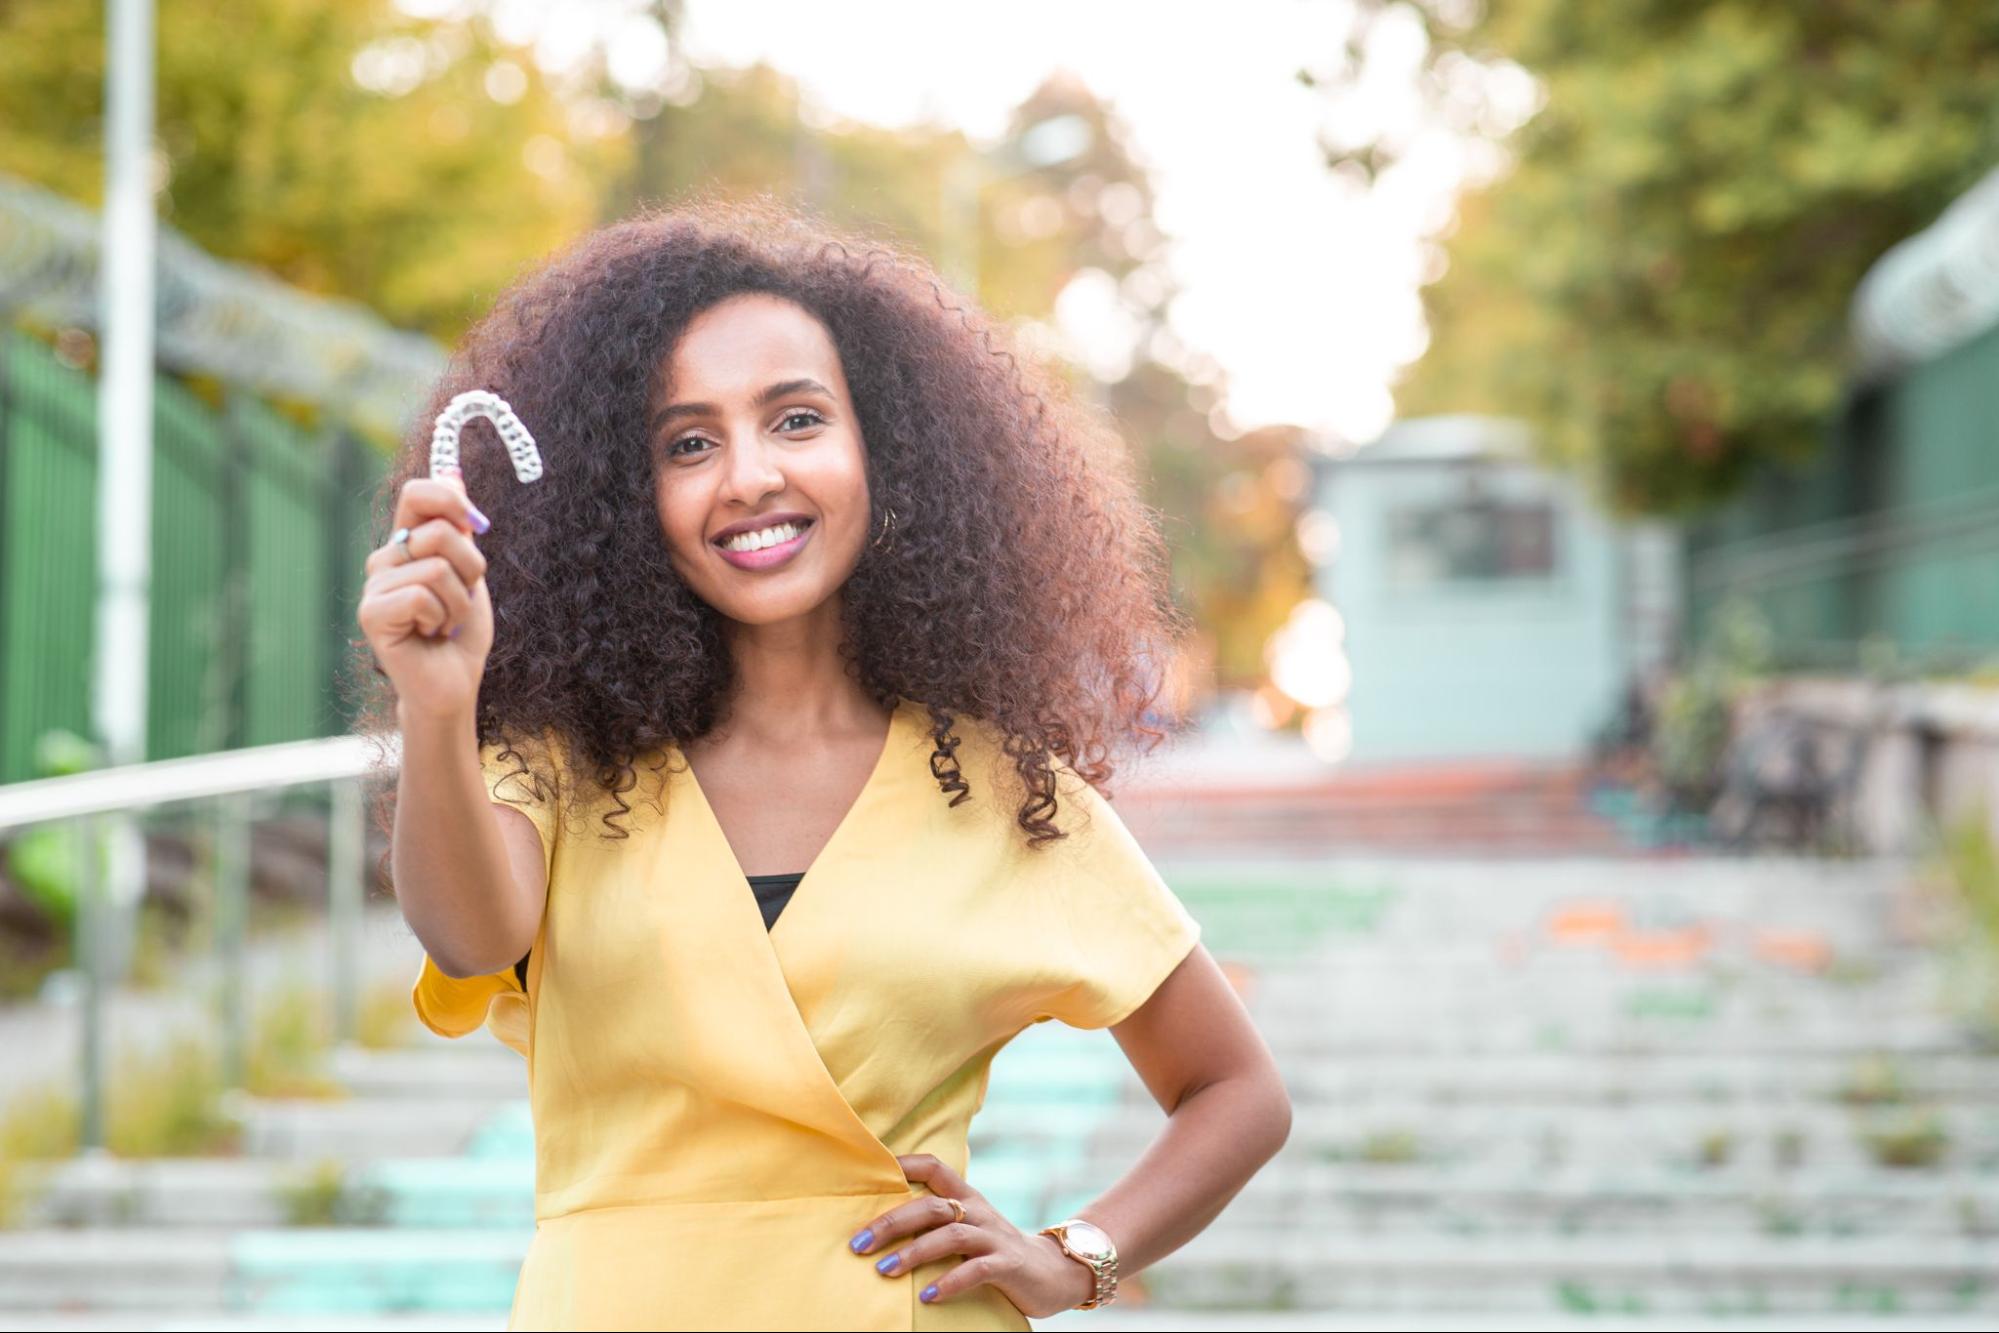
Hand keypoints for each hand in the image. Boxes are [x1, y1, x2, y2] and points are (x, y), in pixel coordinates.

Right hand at [356, 472, 493, 718]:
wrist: (453, 684)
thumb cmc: (461, 631)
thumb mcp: (469, 571)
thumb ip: (459, 525)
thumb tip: (452, 472)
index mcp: (406, 542)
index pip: (419, 492)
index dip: (453, 501)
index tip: (476, 527)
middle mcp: (384, 558)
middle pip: (440, 531)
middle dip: (471, 568)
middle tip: (461, 598)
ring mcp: (374, 585)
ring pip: (438, 567)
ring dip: (459, 601)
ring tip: (445, 622)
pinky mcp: (371, 613)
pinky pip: (423, 595)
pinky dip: (442, 619)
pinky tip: (429, 635)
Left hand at [846, 1154, 1096, 1317]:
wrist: (1053, 1272)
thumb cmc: (995, 1250)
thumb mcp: (968, 1228)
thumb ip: (937, 1222)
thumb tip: (881, 1225)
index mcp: (967, 1197)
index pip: (934, 1166)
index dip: (904, 1163)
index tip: (870, 1171)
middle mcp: (978, 1211)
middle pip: (932, 1205)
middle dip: (892, 1222)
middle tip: (858, 1243)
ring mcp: (993, 1237)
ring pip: (950, 1235)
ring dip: (914, 1252)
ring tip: (884, 1270)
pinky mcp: (1007, 1264)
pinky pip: (975, 1270)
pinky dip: (949, 1282)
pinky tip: (926, 1296)